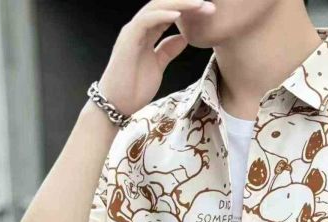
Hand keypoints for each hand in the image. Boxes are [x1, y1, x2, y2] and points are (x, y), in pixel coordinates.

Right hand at [97, 0, 215, 116]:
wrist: (118, 104)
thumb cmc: (134, 87)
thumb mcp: (158, 66)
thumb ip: (168, 50)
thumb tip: (183, 38)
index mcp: (146, 33)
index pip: (168, 14)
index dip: (188, 10)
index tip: (208, 12)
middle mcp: (139, 28)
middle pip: (164, 6)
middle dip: (187, 3)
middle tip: (209, 5)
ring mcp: (132, 32)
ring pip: (155, 8)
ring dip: (178, 4)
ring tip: (198, 4)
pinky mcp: (127, 40)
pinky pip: (146, 21)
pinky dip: (162, 16)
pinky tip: (178, 15)